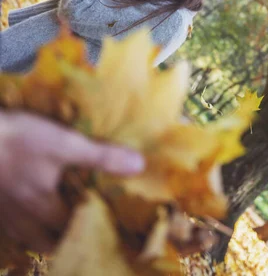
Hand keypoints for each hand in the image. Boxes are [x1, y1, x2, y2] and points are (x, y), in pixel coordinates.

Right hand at [0, 110, 143, 252]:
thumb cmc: (20, 140)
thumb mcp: (64, 143)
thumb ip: (100, 157)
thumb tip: (139, 166)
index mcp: (44, 207)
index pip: (73, 227)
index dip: (90, 225)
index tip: (107, 220)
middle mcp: (21, 219)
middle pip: (46, 241)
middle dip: (64, 238)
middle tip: (82, 222)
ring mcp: (2, 213)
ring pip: (24, 234)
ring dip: (41, 230)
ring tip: (55, 217)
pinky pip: (7, 222)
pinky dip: (19, 219)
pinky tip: (23, 203)